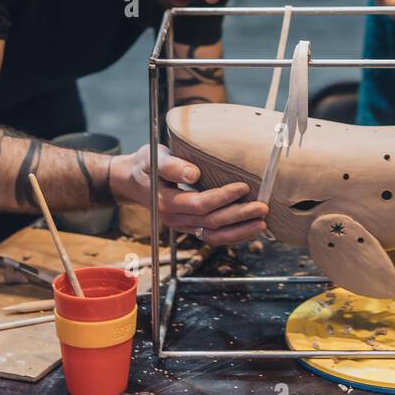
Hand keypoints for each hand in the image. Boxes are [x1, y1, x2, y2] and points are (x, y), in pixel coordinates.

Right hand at [112, 143, 267, 246]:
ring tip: (261, 224)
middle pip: (211, 222)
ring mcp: (182, 225)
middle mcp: (175, 218)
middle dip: (239, 216)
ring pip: (213, 235)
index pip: (200, 204)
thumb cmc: (145, 164)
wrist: (131, 180)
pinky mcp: (188, 226)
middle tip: (262, 207)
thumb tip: (194, 173)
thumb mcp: (152, 157)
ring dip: (239, 232)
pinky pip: (211, 236)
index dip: (224, 197)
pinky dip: (232, 235)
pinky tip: (248, 229)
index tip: (244, 187)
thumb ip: (171, 164)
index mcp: (166, 202)